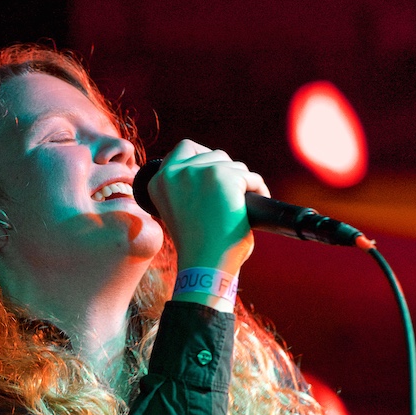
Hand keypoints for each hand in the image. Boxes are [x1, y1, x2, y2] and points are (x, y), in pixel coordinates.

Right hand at [145, 140, 269, 276]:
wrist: (205, 265)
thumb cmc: (197, 247)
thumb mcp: (182, 211)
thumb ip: (189, 188)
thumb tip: (218, 169)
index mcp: (158, 182)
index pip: (184, 149)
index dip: (203, 158)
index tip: (215, 176)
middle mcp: (173, 172)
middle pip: (213, 155)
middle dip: (227, 173)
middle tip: (232, 198)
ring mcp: (198, 172)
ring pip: (233, 165)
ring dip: (241, 183)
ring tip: (240, 207)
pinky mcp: (223, 176)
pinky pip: (251, 177)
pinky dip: (258, 191)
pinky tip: (252, 210)